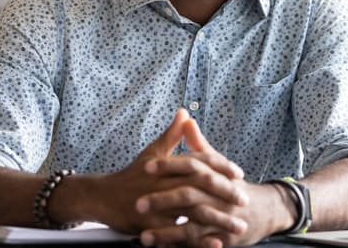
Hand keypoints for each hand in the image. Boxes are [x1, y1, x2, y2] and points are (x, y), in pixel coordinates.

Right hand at [96, 109, 245, 233]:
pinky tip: (216, 244)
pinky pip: (178, 236)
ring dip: (218, 220)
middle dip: (225, 193)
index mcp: (168, 165)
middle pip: (201, 186)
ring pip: (193, 212)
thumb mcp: (151, 152)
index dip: (221, 166)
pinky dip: (198, 241)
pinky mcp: (151, 226)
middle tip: (244, 200)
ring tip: (239, 225)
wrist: (102, 197)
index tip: (239, 174)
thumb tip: (184, 113)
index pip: (200, 162)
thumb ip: (171, 134)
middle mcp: (164, 183)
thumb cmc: (130, 174)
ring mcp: (158, 205)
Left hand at [136, 121, 292, 247]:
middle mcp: (217, 196)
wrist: (264, 210)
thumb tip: (186, 118)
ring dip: (167, 233)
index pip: (191, 165)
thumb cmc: (233, 185)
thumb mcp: (218, 163)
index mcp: (214, 174)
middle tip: (138, 203)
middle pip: (188, 195)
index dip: (169, 165)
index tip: (147, 166)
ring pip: (191, 225)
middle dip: (162, 200)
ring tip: (144, 236)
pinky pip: (198, 245)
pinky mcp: (221, 238)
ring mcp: (219, 218)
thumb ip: (199, 144)